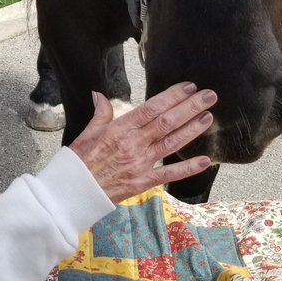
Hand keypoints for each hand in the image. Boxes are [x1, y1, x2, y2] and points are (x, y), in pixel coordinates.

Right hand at [69, 83, 215, 202]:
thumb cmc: (78, 163)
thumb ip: (100, 114)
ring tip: (208, 117)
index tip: (188, 86)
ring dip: (192, 130)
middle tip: (209, 96)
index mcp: (119, 129)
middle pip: (167, 122)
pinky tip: (204, 160)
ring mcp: (140, 164)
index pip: (151, 108)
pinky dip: (187, 168)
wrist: (72, 193)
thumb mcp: (85, 133)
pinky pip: (169, 174)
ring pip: (171, 143)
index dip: (172, 96)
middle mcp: (133, 145)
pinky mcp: (143, 182)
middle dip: (190, 107)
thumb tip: (99, 95)